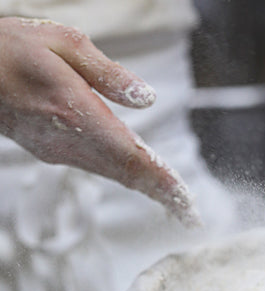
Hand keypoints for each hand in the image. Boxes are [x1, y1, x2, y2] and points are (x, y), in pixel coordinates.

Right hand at [0, 17, 199, 225]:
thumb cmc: (10, 51)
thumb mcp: (62, 43)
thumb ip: (108, 74)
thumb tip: (148, 98)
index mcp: (75, 111)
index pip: (130, 155)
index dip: (160, 179)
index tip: (183, 199)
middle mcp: (70, 141)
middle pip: (128, 175)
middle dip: (162, 195)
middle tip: (191, 217)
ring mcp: (62, 151)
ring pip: (116, 176)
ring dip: (150, 191)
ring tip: (178, 206)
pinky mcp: (56, 152)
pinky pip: (103, 170)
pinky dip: (130, 179)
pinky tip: (146, 184)